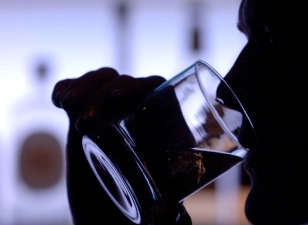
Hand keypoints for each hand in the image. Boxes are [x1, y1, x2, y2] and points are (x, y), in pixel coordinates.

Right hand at [52, 68, 190, 223]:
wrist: (106, 210)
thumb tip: (181, 221)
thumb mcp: (158, 209)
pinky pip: (75, 87)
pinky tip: (58, 100)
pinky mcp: (83, 112)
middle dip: (106, 94)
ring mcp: (109, 109)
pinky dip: (67, 86)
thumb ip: (171, 214)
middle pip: (127, 83)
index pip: (159, 89)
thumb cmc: (139, 207)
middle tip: (85, 124)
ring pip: (103, 79)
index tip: (122, 108)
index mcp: (160, 125)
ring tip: (68, 105)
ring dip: (85, 86)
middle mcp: (136, 111)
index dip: (144, 88)